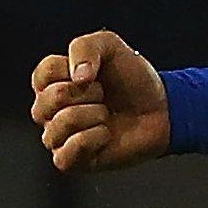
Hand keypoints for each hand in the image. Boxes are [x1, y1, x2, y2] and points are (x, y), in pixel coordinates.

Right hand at [30, 30, 171, 171]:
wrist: (162, 110)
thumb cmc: (133, 80)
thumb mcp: (111, 47)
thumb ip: (85, 47)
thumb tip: (77, 78)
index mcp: (52, 83)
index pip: (45, 73)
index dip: (75, 69)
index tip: (96, 73)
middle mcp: (49, 111)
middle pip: (51, 98)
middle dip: (89, 93)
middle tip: (105, 96)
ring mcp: (57, 137)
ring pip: (60, 123)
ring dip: (95, 115)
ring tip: (107, 115)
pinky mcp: (69, 160)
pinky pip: (68, 151)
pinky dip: (94, 139)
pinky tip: (106, 135)